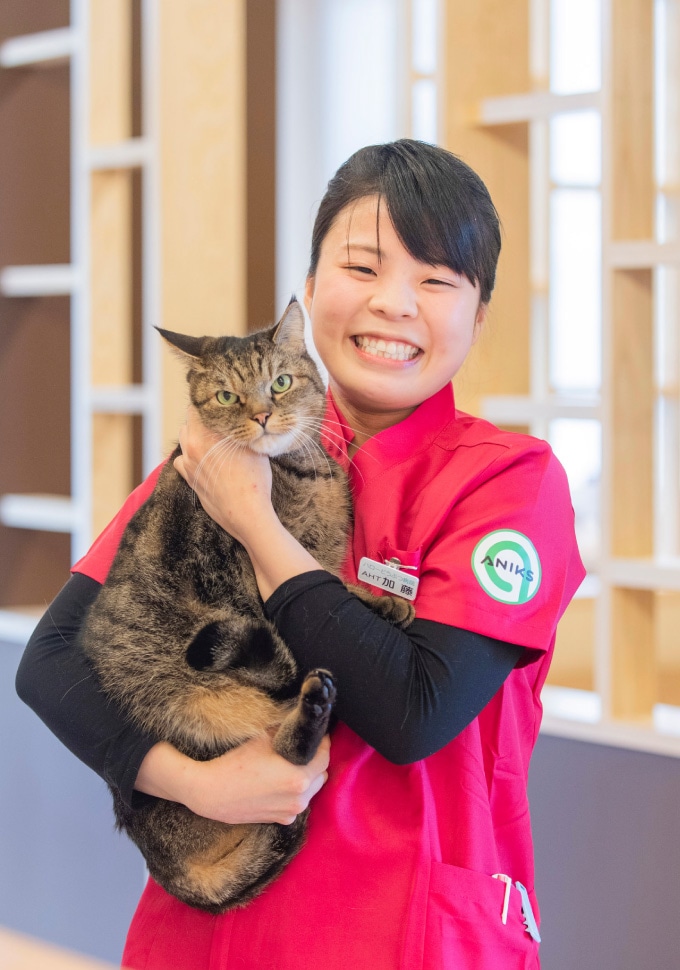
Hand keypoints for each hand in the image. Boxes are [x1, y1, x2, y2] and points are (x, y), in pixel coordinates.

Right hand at [136, 734, 330, 825]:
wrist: (210, 793)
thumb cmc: (234, 765)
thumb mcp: (262, 740)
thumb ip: (285, 734)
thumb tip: (296, 725)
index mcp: (299, 778)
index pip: (324, 757)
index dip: (322, 744)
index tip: (318, 735)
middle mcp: (299, 798)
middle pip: (320, 775)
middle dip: (315, 761)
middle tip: (304, 749)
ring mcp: (290, 812)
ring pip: (311, 791)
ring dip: (307, 778)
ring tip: (292, 765)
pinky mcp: (280, 820)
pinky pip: (296, 803)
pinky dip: (294, 793)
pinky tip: (280, 783)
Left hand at [173, 406, 274, 545]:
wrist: (247, 514)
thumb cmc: (254, 480)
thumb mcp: (253, 447)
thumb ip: (243, 429)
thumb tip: (248, 418)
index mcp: (203, 436)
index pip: (195, 410)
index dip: (207, 405)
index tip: (217, 405)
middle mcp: (190, 449)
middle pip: (188, 424)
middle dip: (202, 422)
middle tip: (219, 422)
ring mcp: (188, 467)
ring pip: (184, 443)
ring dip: (195, 439)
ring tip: (212, 441)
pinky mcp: (190, 481)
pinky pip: (183, 462)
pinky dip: (190, 458)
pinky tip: (204, 461)